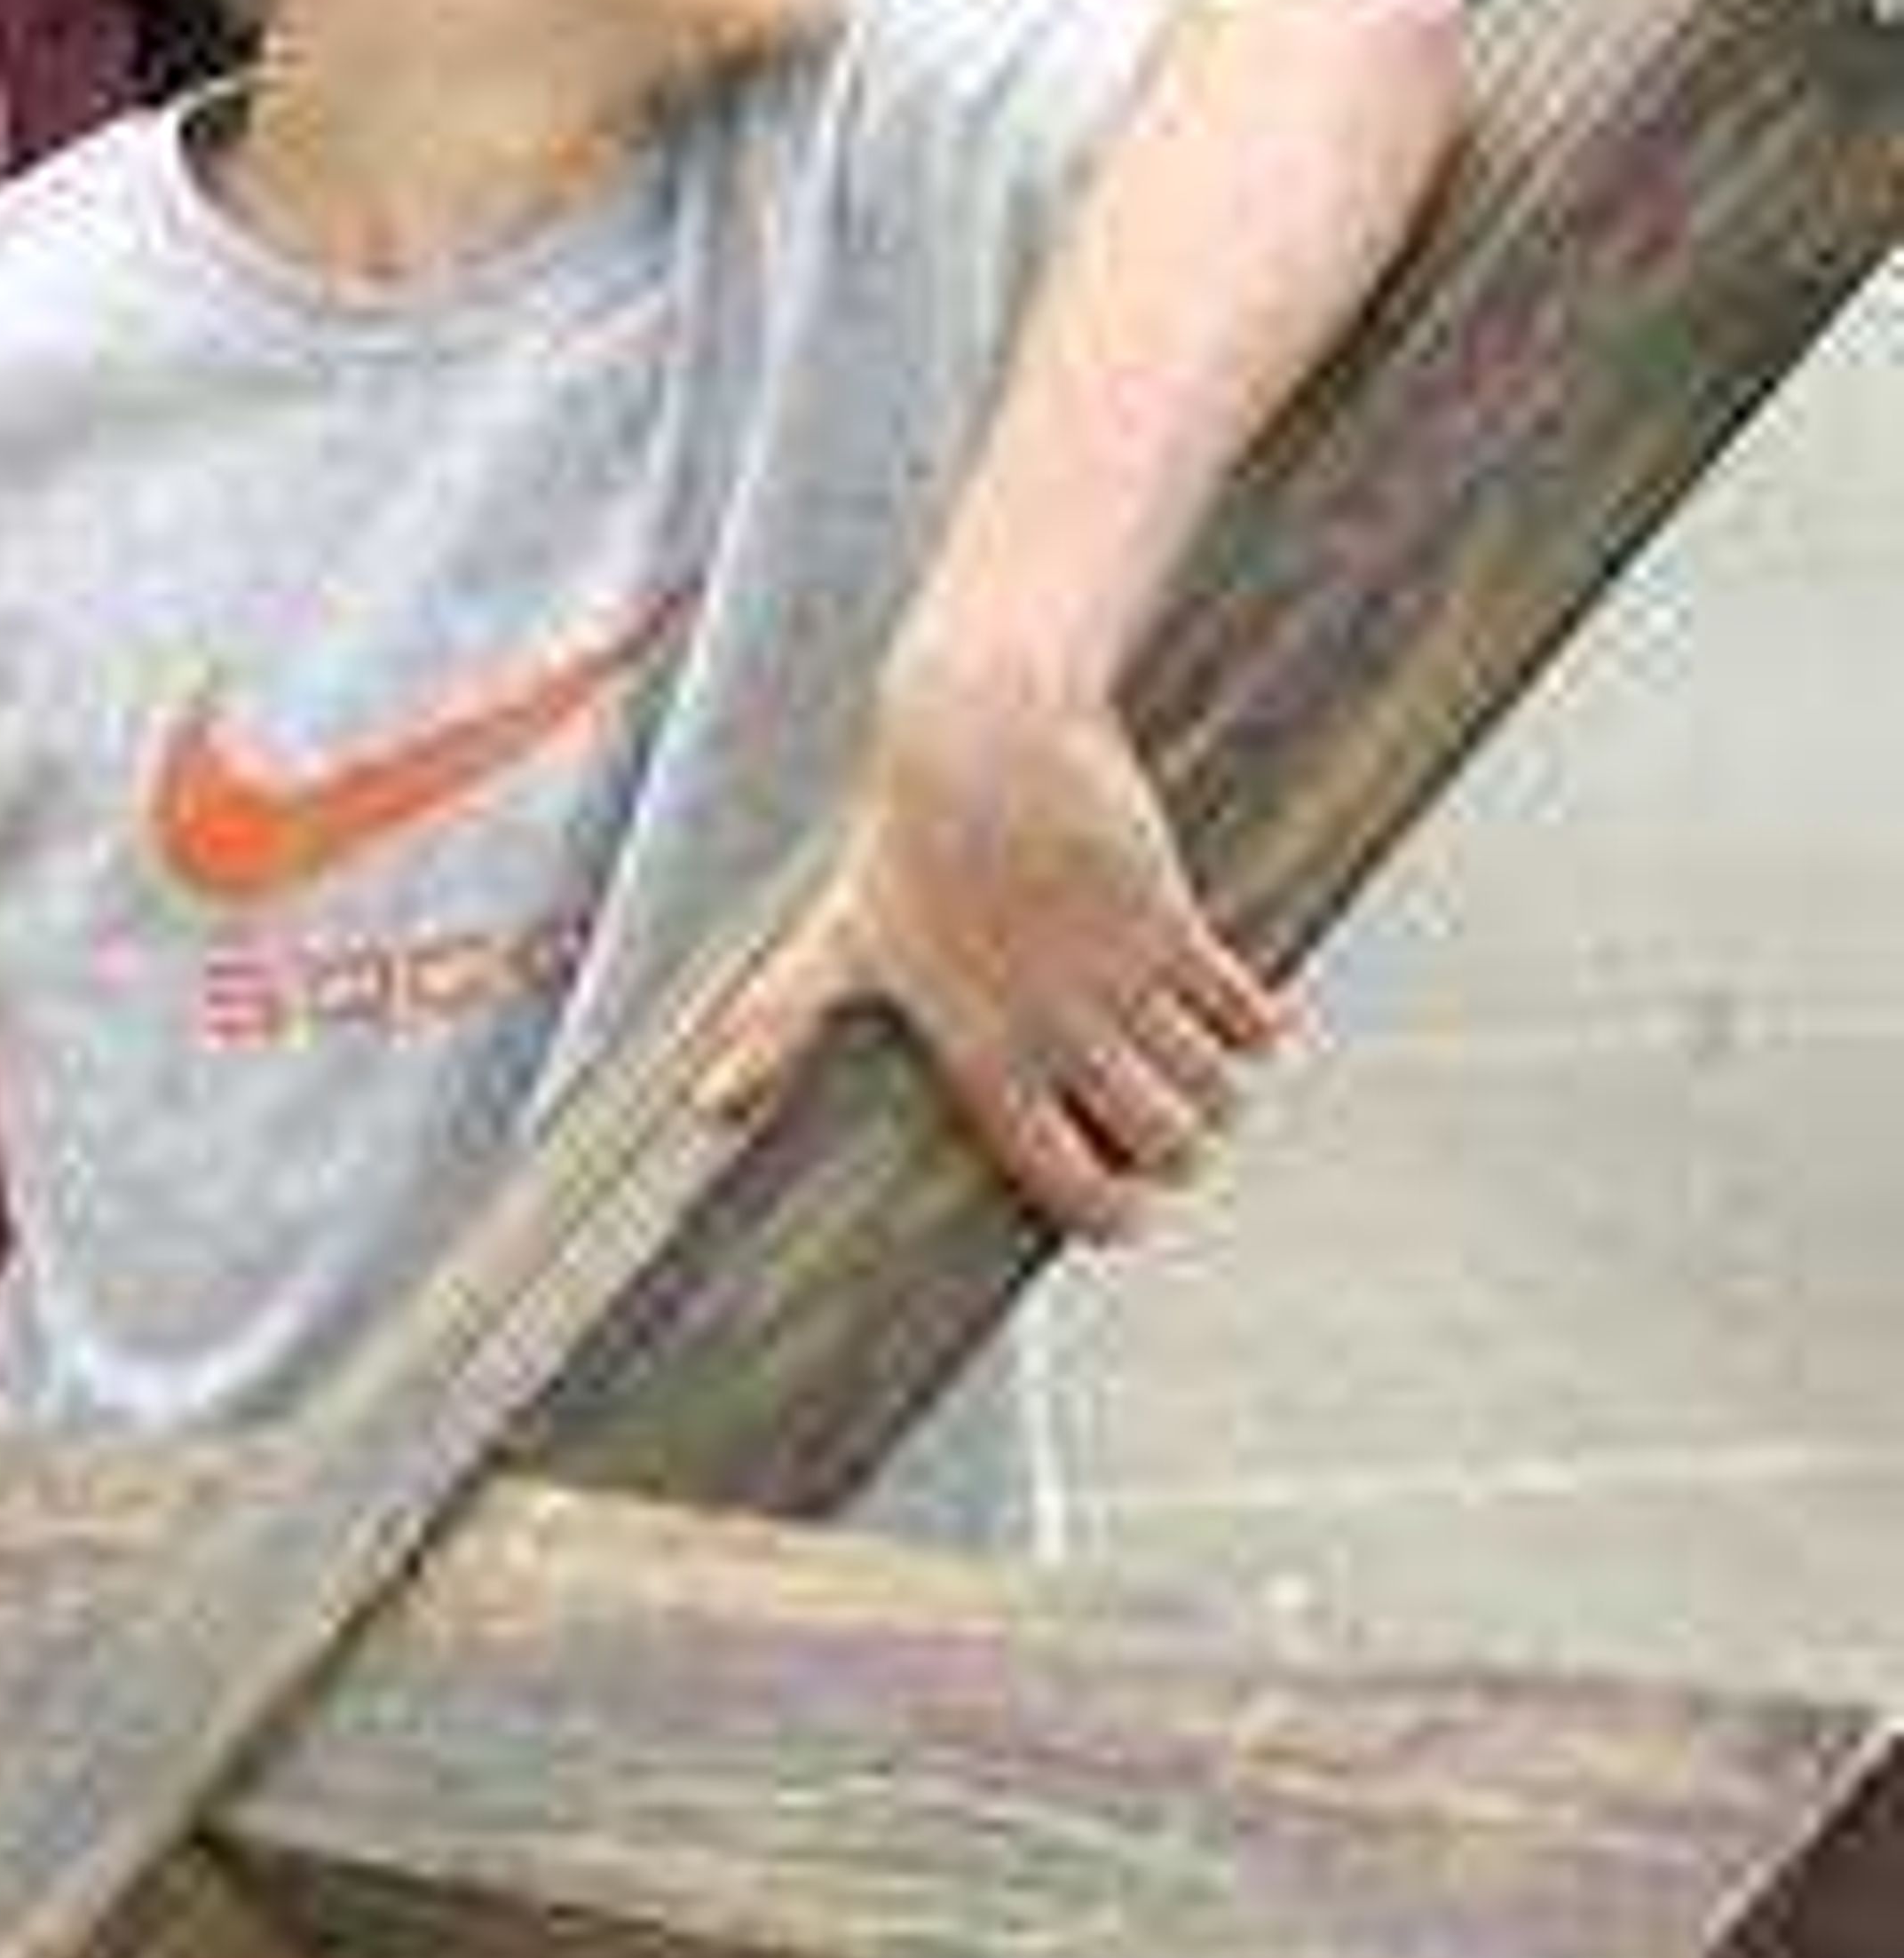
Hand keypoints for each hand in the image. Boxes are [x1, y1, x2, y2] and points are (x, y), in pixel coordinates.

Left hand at [706, 657, 1284, 1233]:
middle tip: (1171, 1138)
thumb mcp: (831, 944)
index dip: (1108, 1213)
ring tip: (1205, 1080)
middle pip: (1163, 1140)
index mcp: (985, 1056)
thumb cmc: (899, 845)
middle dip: (1178, 1152)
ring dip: (1217, 1092)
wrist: (982, 738)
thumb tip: (703, 1105)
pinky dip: (1255, 1026)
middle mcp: (1061, 1030)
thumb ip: (778, 1029)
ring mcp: (1122, 977)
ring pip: (1211, 1083)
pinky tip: (1246, 1024)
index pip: (1065, 1177)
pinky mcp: (1170, 920)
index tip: (1127, 1219)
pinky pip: (1243, 1006)